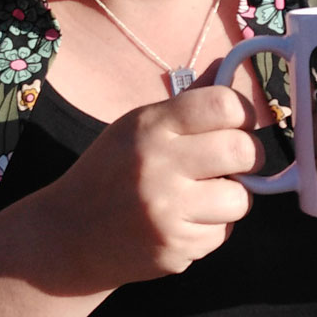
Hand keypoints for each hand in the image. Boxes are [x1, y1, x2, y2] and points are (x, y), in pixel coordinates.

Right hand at [45, 85, 264, 288]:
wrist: (69, 236)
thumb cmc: (109, 173)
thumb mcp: (137, 127)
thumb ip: (186, 103)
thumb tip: (228, 67)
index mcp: (150, 126)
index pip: (223, 104)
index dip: (243, 112)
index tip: (237, 124)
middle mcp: (159, 165)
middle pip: (243, 150)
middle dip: (248, 156)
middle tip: (233, 161)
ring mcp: (168, 211)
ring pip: (241, 198)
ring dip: (230, 197)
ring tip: (202, 196)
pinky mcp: (176, 248)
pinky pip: (222, 233)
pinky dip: (210, 228)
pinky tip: (182, 222)